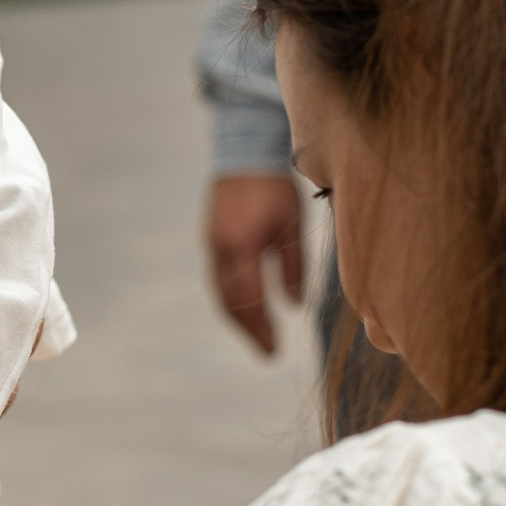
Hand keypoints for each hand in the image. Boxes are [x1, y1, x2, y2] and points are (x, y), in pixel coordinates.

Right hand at [205, 172, 302, 353]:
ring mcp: (211, 244)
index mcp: (242, 246)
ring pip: (220, 292)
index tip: (275, 350)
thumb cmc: (275, 187)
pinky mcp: (210, 239)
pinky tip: (245, 308)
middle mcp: (220, 249)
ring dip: (238, 318)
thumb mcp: (293, 226)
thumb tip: (295, 306)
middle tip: (266, 353)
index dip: (262, 327)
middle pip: (230, 302)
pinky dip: (231, 299)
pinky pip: (218, 278)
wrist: (243, 151)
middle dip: (248, 330)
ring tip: (257, 336)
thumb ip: (294, 267)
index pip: (250, 299)